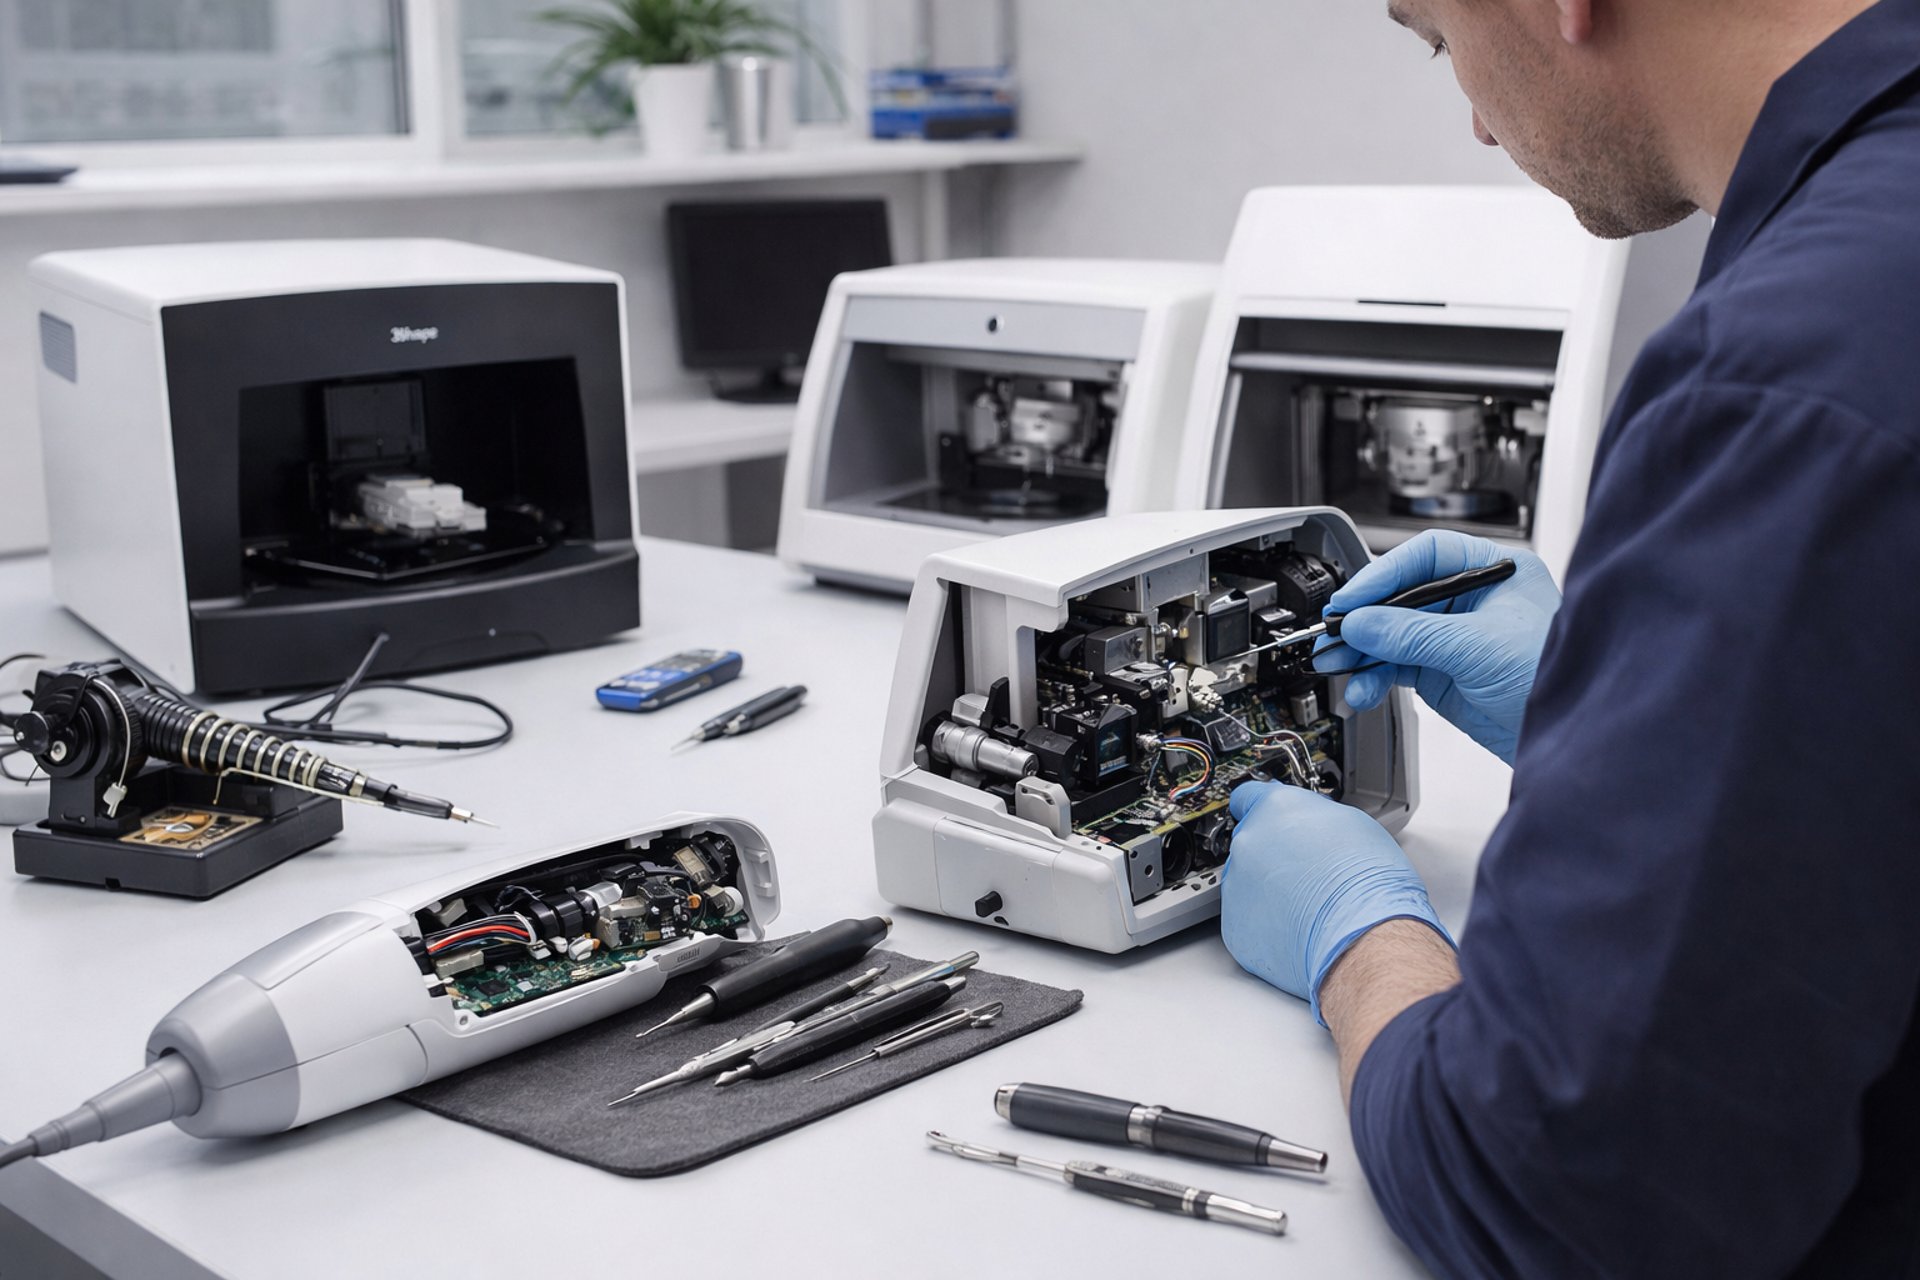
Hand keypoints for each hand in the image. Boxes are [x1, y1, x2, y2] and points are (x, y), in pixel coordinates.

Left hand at [1220, 782, 1450, 1024]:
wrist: (1364, 935)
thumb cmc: (1369, 883)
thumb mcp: (1355, 824)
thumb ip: (1316, 818)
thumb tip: (1312, 824)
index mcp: (1275, 808)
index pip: (1248, 796)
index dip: (1262, 809)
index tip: (1267, 818)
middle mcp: (1249, 841)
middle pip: (1251, 842)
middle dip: (1273, 855)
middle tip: (1307, 872)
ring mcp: (1237, 885)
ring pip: (1246, 882)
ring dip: (1269, 890)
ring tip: (1307, 905)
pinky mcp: (1235, 925)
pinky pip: (1247, 919)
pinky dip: (1267, 924)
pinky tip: (1297, 927)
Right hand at [1315, 530, 1560, 764]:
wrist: (1575, 739)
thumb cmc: (1554, 678)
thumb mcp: (1477, 646)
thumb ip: (1412, 633)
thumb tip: (1360, 622)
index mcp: (1493, 572)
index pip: (1426, 556)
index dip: (1384, 574)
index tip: (1351, 600)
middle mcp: (1473, 601)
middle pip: (1401, 596)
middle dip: (1364, 618)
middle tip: (1333, 633)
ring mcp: (1456, 639)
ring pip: (1392, 635)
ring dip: (1361, 651)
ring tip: (1336, 664)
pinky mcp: (1445, 674)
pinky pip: (1396, 668)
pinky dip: (1374, 677)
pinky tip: (1363, 688)